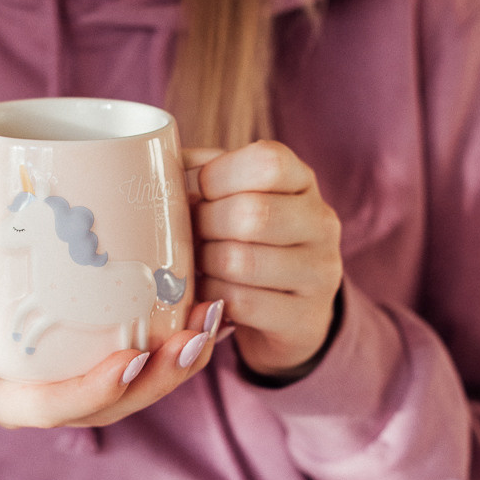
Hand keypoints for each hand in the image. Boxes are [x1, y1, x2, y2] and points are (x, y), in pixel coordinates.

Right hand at [0, 241, 223, 428]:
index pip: (43, 410)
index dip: (93, 393)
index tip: (134, 357)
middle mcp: (30, 400)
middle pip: (103, 409)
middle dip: (156, 382)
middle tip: (194, 338)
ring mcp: (61, 382)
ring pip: (128, 391)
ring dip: (175, 365)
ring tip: (212, 323)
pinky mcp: (84, 357)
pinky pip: (133, 362)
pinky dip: (170, 342)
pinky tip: (204, 308)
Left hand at [184, 141, 342, 378]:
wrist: (292, 310)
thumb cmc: (251, 242)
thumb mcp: (236, 199)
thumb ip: (207, 174)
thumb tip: (159, 162)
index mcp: (302, 181)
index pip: (267, 162)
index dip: (218, 176)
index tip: (200, 193)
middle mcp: (321, 223)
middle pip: (252, 213)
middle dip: (204, 225)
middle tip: (192, 235)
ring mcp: (319, 272)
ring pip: (241, 261)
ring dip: (204, 264)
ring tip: (197, 264)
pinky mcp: (305, 317)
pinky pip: (242, 303)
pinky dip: (212, 297)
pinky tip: (207, 292)